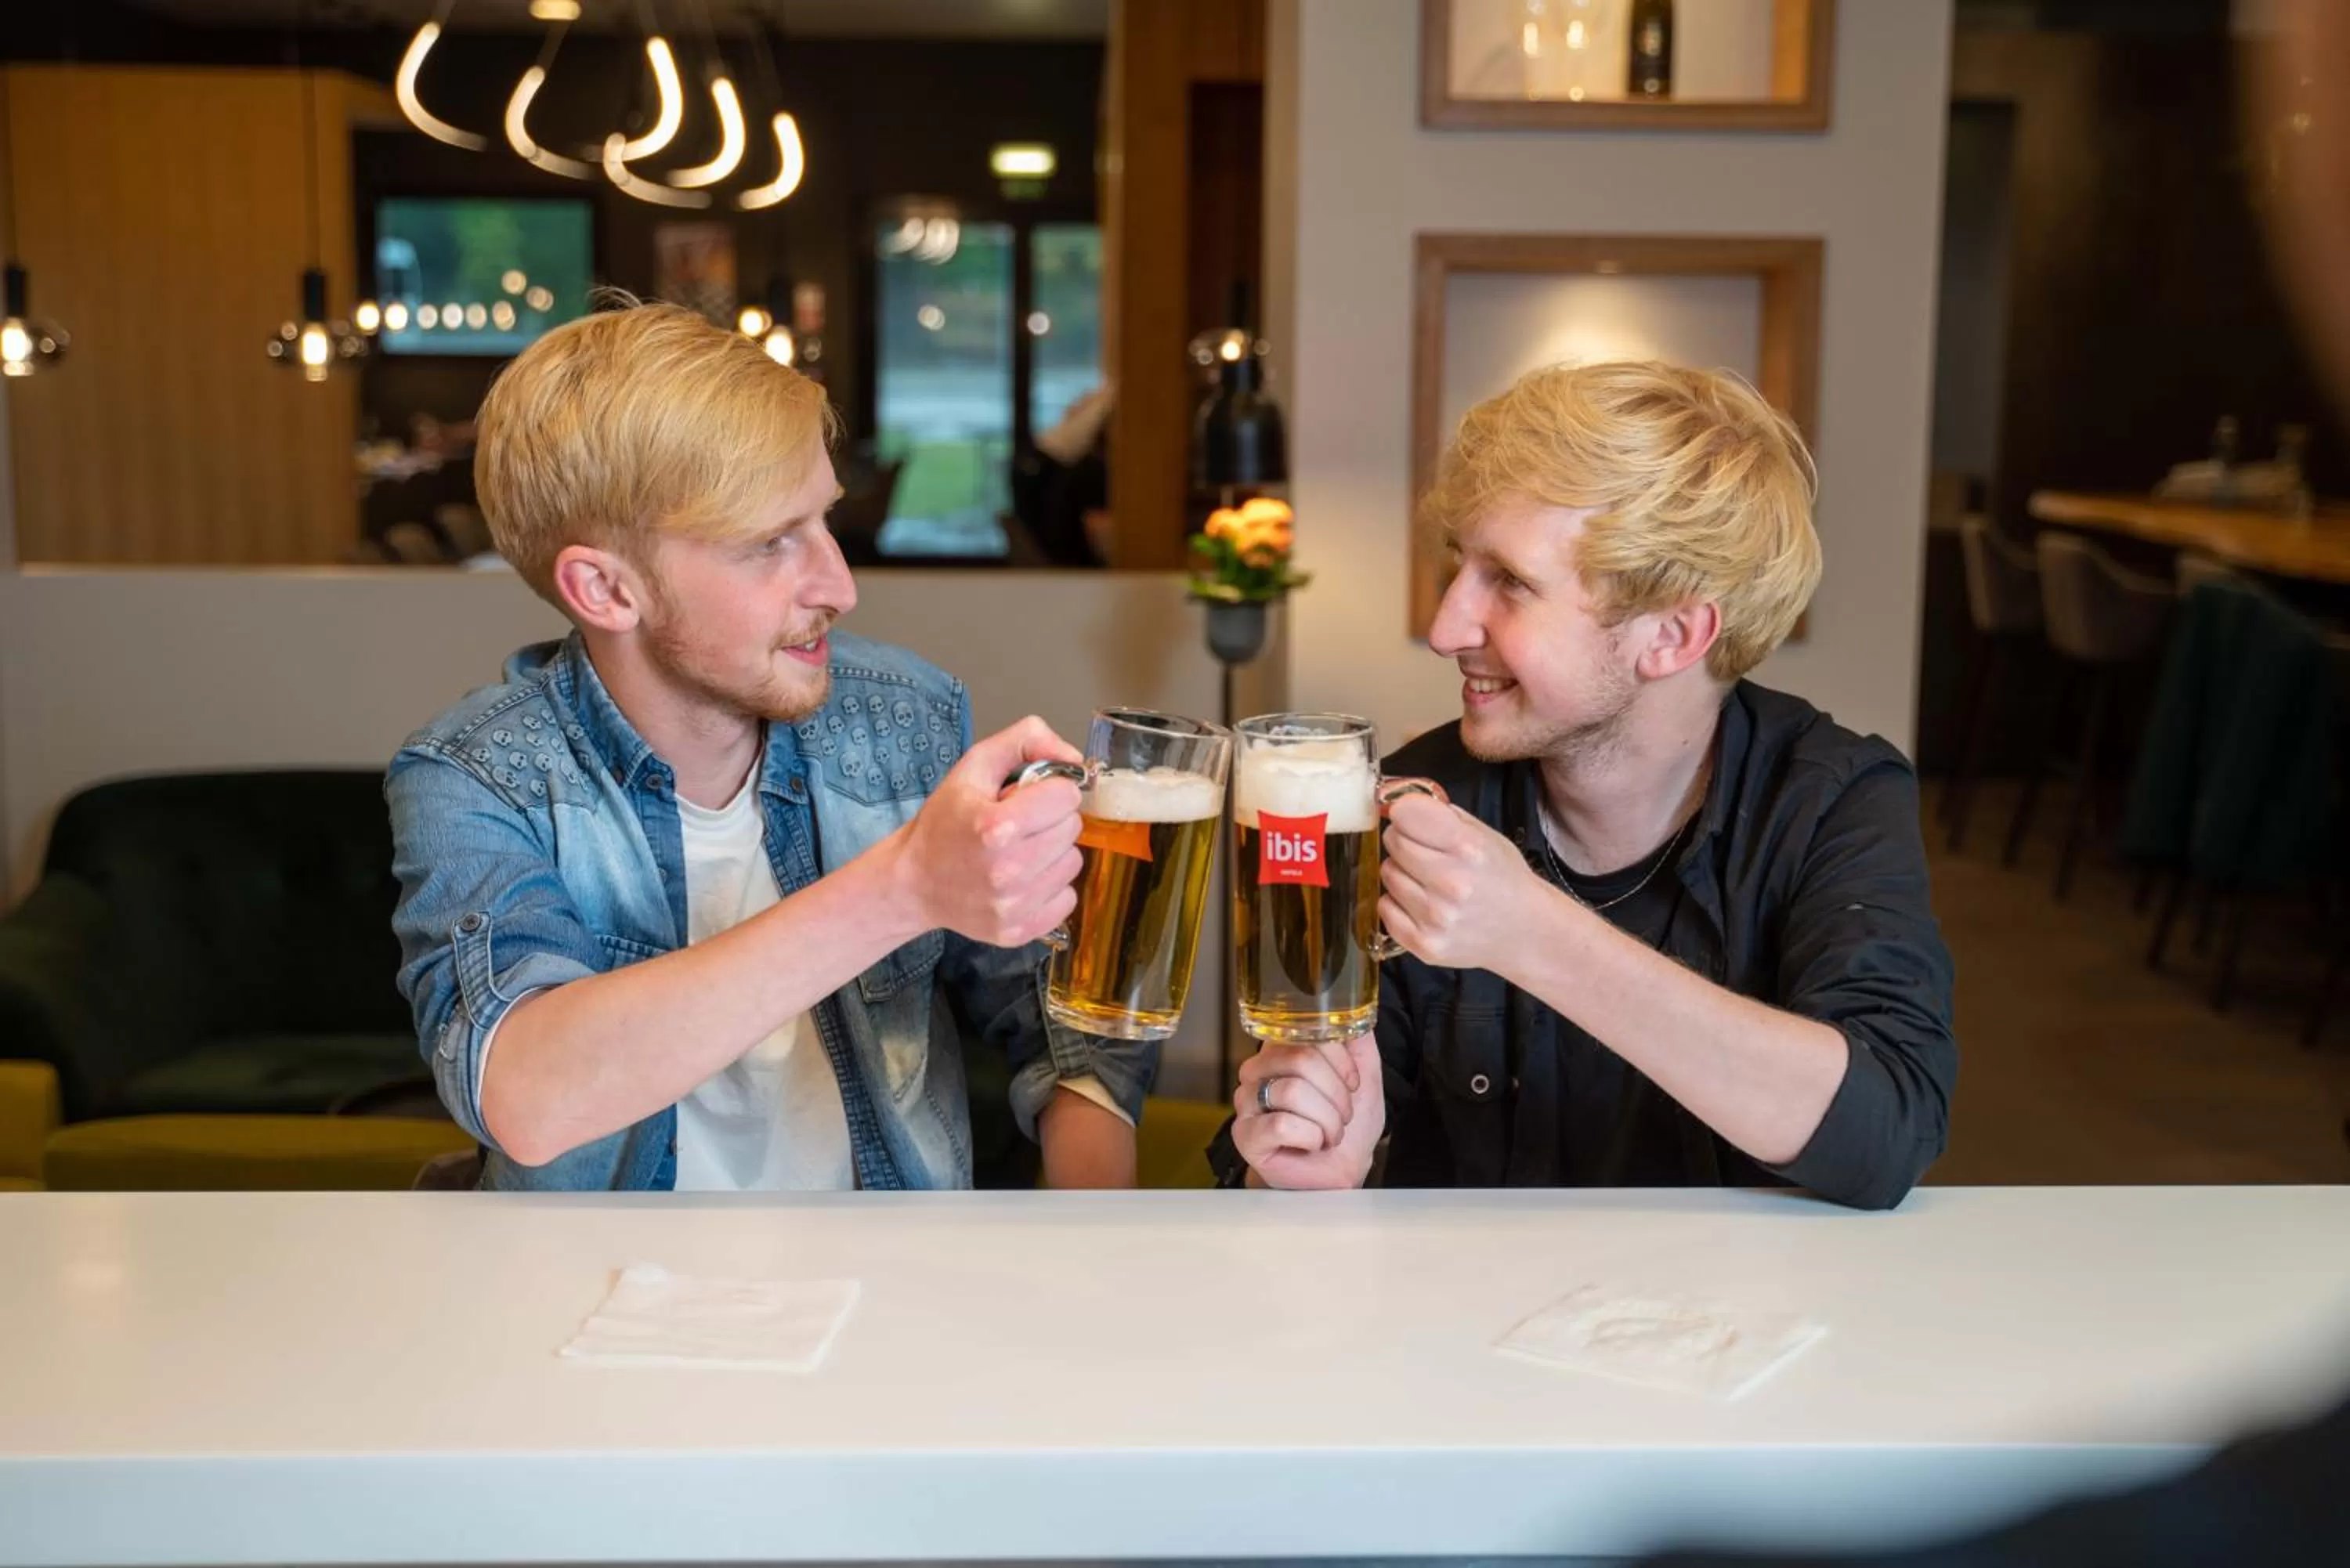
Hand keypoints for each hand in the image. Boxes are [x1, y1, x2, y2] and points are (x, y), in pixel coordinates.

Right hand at [896, 716, 1084, 946]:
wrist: (914, 882)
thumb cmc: (944, 822)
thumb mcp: (974, 766)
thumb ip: (1026, 740)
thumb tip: (1074, 759)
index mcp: (995, 826)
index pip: (1067, 796)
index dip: (1049, 790)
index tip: (1026, 798)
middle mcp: (1007, 871)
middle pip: (1072, 828)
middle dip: (1051, 819)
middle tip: (1020, 825)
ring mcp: (1013, 906)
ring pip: (1072, 863)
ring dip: (1052, 853)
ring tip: (1019, 852)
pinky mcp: (1019, 931)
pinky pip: (1067, 898)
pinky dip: (1050, 887)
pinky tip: (1022, 880)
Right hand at [1231, 1033, 1383, 1189]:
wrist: (1340, 1171)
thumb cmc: (1348, 1125)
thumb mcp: (1365, 1074)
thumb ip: (1358, 1037)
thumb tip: (1355, 1004)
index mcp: (1281, 1050)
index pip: (1308, 1032)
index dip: (1341, 1061)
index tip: (1351, 1084)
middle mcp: (1257, 1070)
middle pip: (1301, 1059)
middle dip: (1336, 1095)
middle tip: (1342, 1116)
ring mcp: (1247, 1103)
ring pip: (1292, 1091)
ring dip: (1327, 1119)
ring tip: (1329, 1134)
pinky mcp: (1246, 1135)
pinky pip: (1281, 1124)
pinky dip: (1310, 1137)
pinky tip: (1311, 1144)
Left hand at [1379, 793, 1547, 974]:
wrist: (1525, 931)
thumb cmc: (1503, 878)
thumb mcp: (1484, 835)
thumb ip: (1441, 814)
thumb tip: (1396, 802)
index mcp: (1468, 848)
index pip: (1405, 813)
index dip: (1406, 812)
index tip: (1413, 819)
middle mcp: (1451, 883)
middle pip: (1393, 842)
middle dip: (1405, 841)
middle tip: (1427, 853)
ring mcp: (1436, 917)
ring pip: (1387, 874)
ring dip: (1403, 872)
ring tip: (1430, 881)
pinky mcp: (1424, 943)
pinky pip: (1385, 907)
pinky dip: (1398, 903)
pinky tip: (1424, 904)